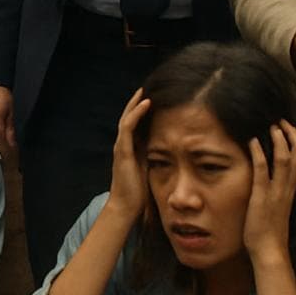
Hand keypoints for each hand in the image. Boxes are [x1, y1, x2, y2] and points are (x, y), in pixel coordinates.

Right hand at [103, 89, 151, 220]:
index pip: (136, 124)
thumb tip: (173, 152)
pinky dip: (137, 112)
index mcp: (131, 148)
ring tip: (145, 89)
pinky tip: (146, 103)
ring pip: (127, 117)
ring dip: (136, 102)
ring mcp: (122, 146)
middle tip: (147, 87)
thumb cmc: (139, 192)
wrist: (126, 207)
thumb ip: (156, 158)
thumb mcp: (150, 170)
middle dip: (138, 102)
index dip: (143, 110)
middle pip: (129, 116)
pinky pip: (128, 126)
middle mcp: (124, 144)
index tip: (155, 98)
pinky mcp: (123, 150)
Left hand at [243, 121, 295, 264]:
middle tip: (282, 121)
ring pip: (284, 161)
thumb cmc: (269, 231)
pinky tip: (253, 141)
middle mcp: (286, 189)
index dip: (295, 143)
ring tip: (273, 126)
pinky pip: (262, 172)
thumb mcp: (275, 207)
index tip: (288, 128)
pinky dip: (259, 154)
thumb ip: (274, 193)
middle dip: (291, 136)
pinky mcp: (261, 197)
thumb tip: (269, 181)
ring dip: (279, 141)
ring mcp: (275, 193)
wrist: (270, 252)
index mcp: (289, 191)